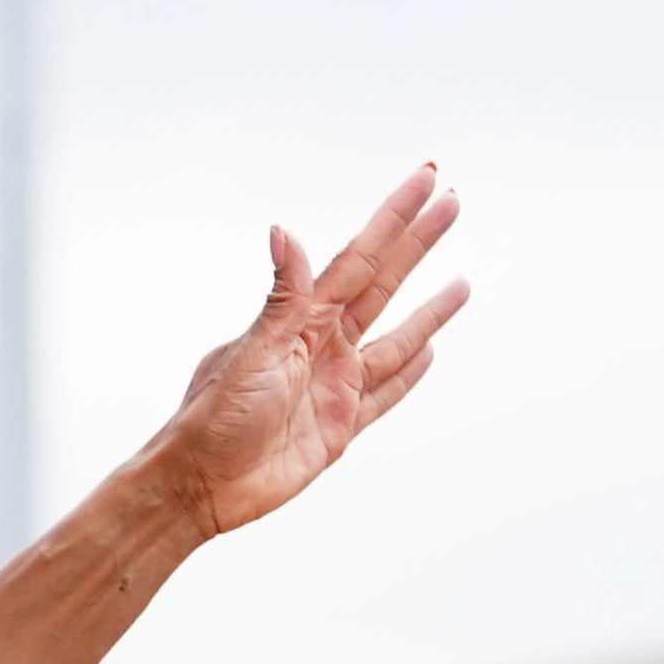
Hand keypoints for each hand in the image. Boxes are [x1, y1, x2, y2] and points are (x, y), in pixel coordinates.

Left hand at [146, 164, 467, 536]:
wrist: (202, 484)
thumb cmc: (213, 417)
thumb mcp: (252, 352)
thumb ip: (283, 298)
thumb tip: (284, 232)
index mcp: (301, 321)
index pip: (359, 257)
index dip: (394, 219)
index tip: (427, 180)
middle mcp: (322, 345)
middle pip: (383, 285)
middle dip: (418, 244)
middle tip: (453, 203)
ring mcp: (334, 385)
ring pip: (395, 340)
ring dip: (429, 313)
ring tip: (460, 283)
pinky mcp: (340, 427)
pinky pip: (385, 394)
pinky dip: (410, 374)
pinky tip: (431, 352)